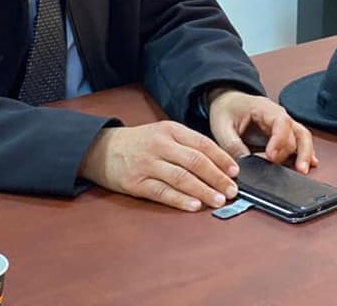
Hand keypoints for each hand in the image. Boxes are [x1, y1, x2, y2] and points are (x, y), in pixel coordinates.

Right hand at [79, 121, 238, 211]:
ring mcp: (147, 164)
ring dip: (202, 190)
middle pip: (195, 161)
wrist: (101, 148)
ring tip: (218, 200)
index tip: (235, 172)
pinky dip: (179, 200)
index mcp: (171, 130)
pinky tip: (194, 205)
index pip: (202, 144)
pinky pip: (162, 192)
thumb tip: (218, 163)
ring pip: (181, 177)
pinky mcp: (136, 182)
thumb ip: (187, 145)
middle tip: (231, 190)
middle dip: (216, 177)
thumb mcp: (164, 133)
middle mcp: (161, 145)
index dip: (221, 159)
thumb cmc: (140, 142)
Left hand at [208, 89, 318, 174]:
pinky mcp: (282, 135)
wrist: (228, 102)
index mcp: (264, 109)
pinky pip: (299, 142)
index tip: (271, 156)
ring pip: (302, 137)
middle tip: (297, 169)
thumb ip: (232, 145)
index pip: (281, 122)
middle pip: (296, 131)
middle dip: (298, 151)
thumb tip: (244, 165)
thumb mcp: (222, 127)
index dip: (279, 140)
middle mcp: (279, 116)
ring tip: (303, 170)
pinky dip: (304, 153)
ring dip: (305, 153)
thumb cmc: (226, 110)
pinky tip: (308, 165)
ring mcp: (283, 125)